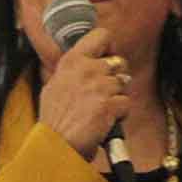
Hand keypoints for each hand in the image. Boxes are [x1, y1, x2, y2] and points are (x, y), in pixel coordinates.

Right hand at [37, 26, 131, 159]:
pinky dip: (120, 114)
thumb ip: (74, 71)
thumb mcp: (55, 86)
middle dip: (116, 77)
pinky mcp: (109, 105)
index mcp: (72, 61)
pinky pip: (127, 103)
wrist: (56, 145)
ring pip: (124, 84)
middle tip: (104, 92)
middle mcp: (86, 69)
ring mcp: (99, 86)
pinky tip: (105, 120)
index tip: (108, 57)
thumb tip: (88, 62)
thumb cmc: (54, 120)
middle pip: (119, 62)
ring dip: (116, 97)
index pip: (101, 35)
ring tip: (100, 110)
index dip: (110, 47)